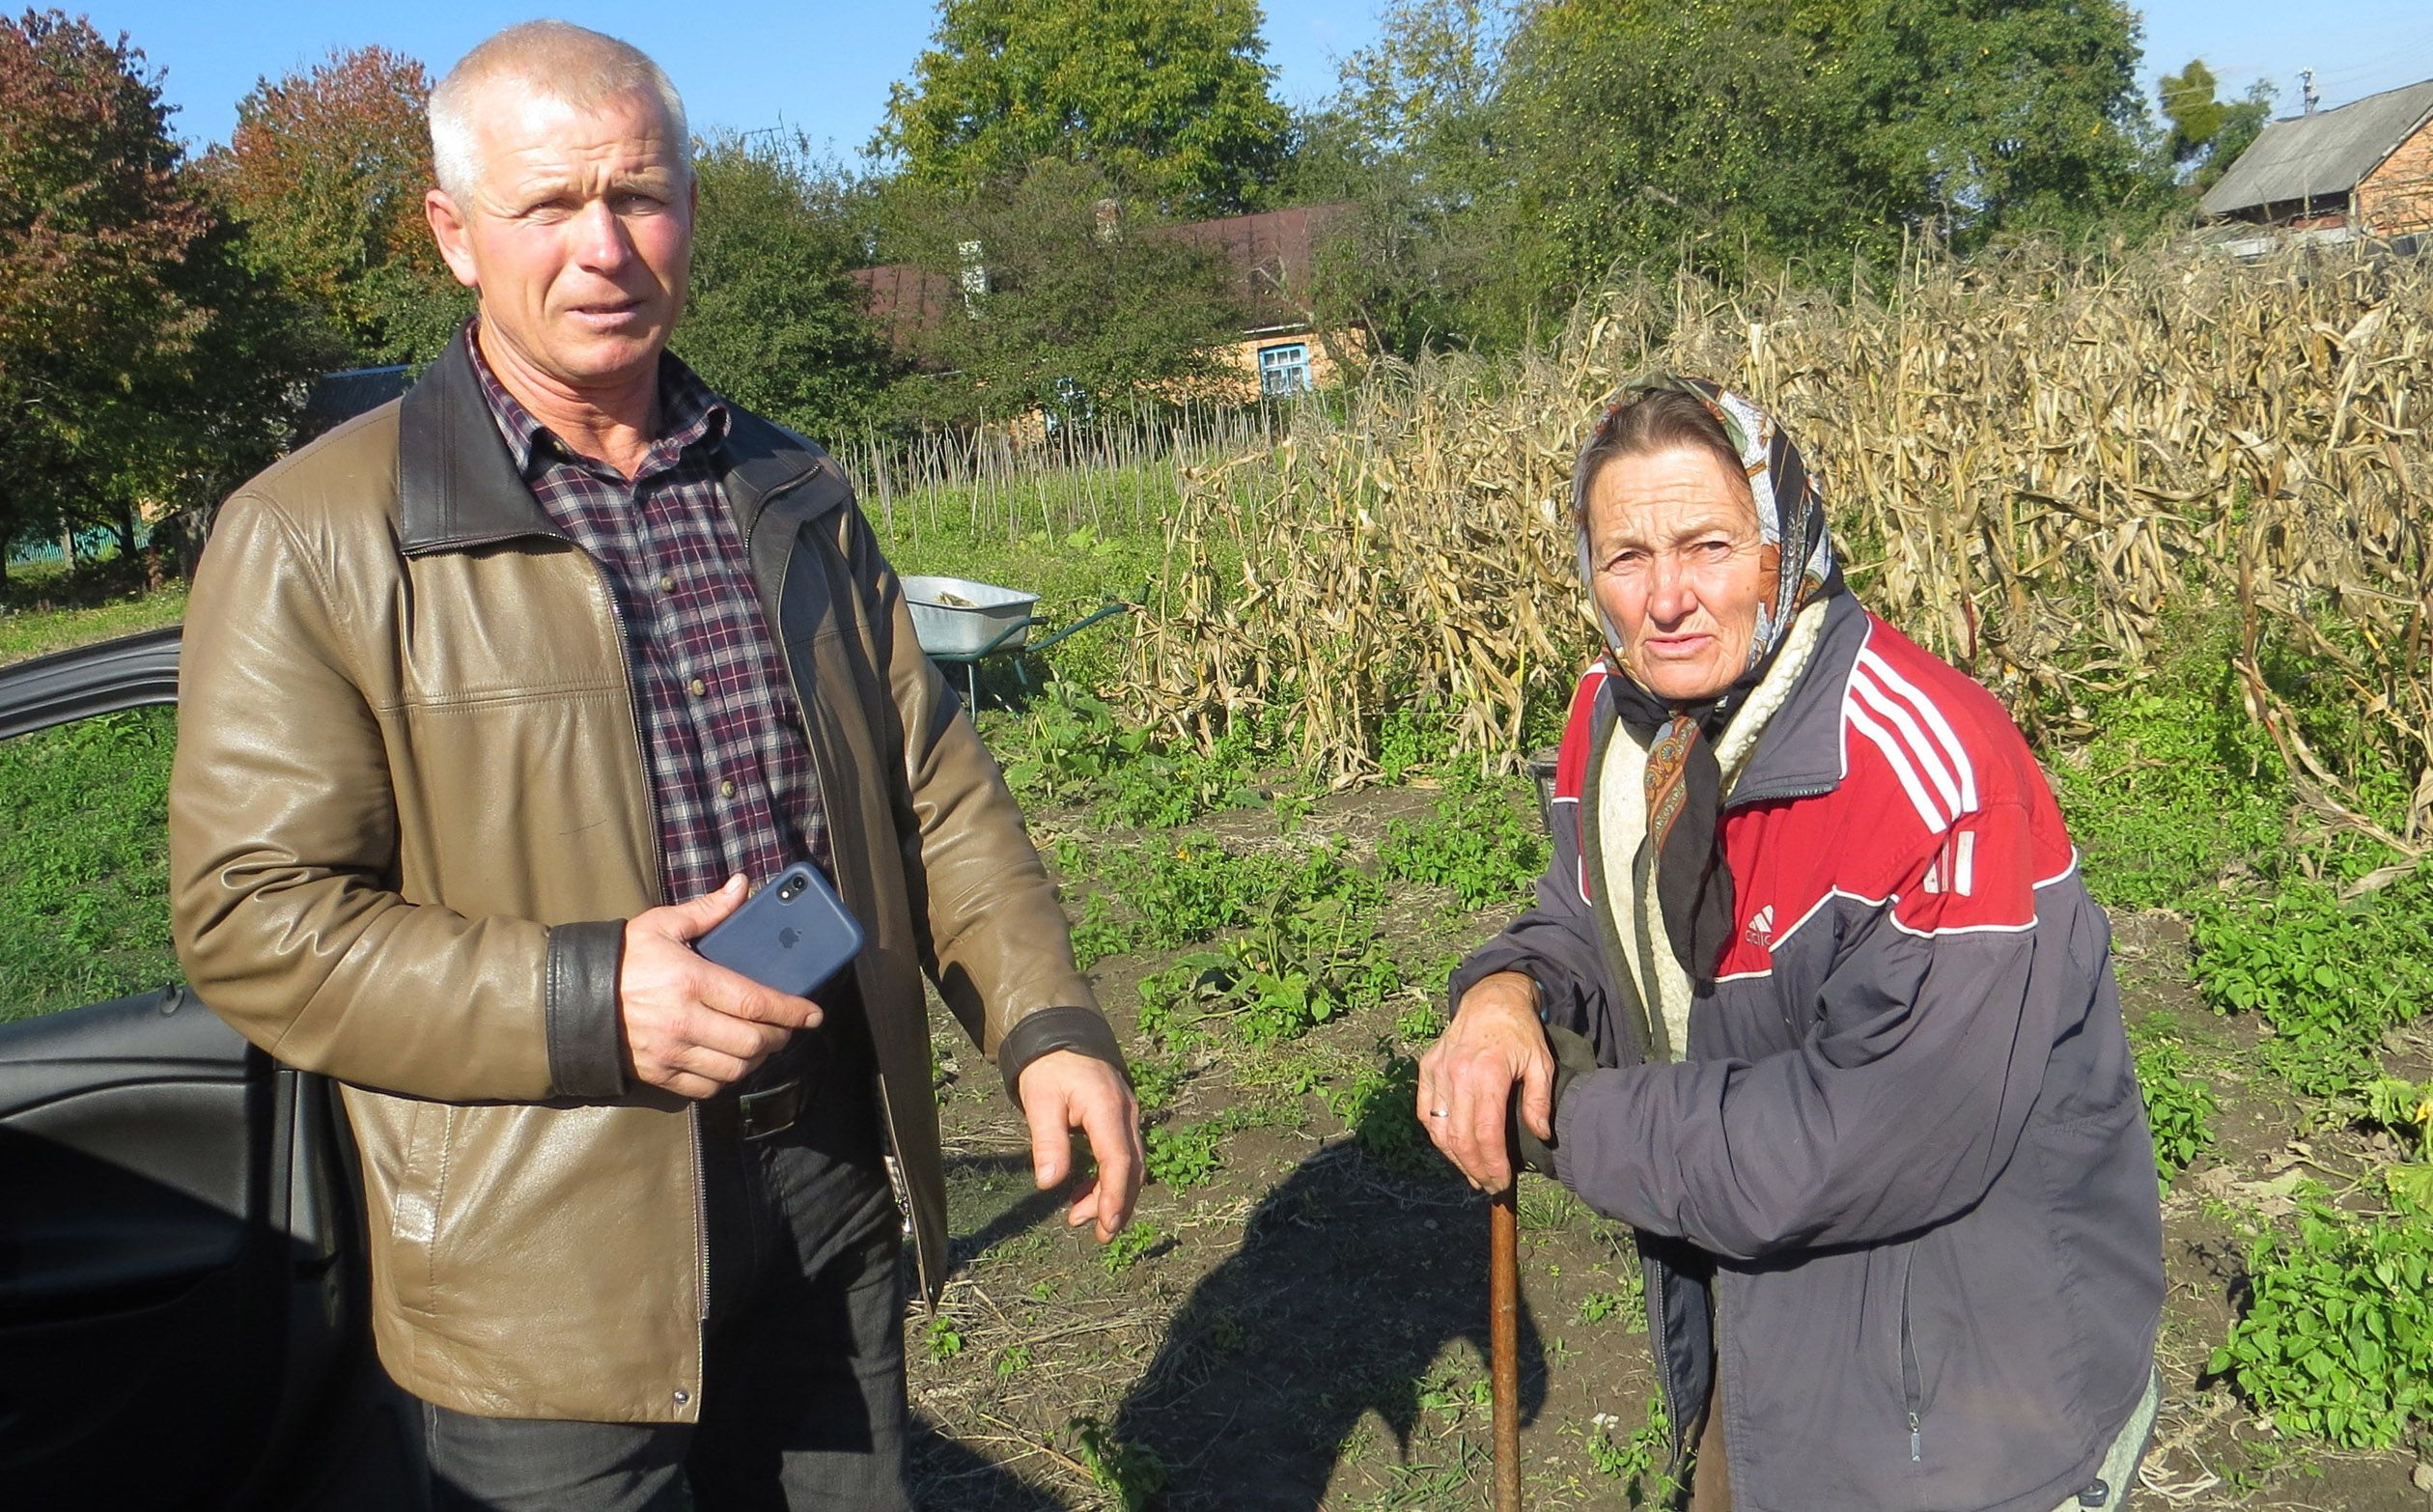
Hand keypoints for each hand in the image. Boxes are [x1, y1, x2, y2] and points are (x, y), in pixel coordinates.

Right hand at [620, 875, 823, 1099]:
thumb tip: (742, 886)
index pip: (755, 1002)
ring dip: (756, 1059)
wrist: (571, 996)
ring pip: (734, 1069)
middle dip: (779, 1036)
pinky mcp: (659, 1074)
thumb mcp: (662, 925)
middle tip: (786, 1027)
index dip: (791, 1010)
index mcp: (690, 981)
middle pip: (751, 1041)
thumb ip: (707, 910)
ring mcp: (670, 1051)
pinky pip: (706, 1088)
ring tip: (761, 1043)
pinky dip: (727, 1078)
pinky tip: (732, 1062)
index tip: (813, 1013)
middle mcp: (683, 1020)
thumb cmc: (622, 958)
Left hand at [1017, 1049, 1142, 1242]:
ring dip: (1110, 1194)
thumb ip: (1048, 1141)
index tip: (1106, 1226)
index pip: (1118, 1160)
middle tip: (1098, 1234)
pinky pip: (1121, 1155)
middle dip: (1117, 1204)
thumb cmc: (1048, 1068)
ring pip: (1129, 1165)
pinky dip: (1106, 1179)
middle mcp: (1126, 1113)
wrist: (1059, 1035)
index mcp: (1107, 1108)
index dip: (1114, 1197)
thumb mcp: (1040, 1101)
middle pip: (1131, 1168)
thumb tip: (1049, 1183)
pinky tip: (1082, 1192)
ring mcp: (1127, 1116)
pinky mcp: (1120, 1120)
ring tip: (1077, 1217)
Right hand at [1416, 972, 1552, 1192]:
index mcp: (1487, 1073)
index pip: (1485, 1132)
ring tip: (1474, 1175)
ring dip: (1455, 1158)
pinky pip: (1426, 1113)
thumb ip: (1540, 1101)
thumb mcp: (1541, 1063)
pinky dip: (1437, 1136)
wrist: (1491, 999)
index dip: (1493, 1163)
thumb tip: (1541, 1135)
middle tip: (1490, 1186)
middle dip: (1475, 1168)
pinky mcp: (1426, 1069)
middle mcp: (1457, 1074)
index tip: (1502, 1182)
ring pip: (1439, 1130)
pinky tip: (1453, 1150)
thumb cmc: (1520, 1033)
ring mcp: (1437, 1072)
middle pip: (1460, 1137)